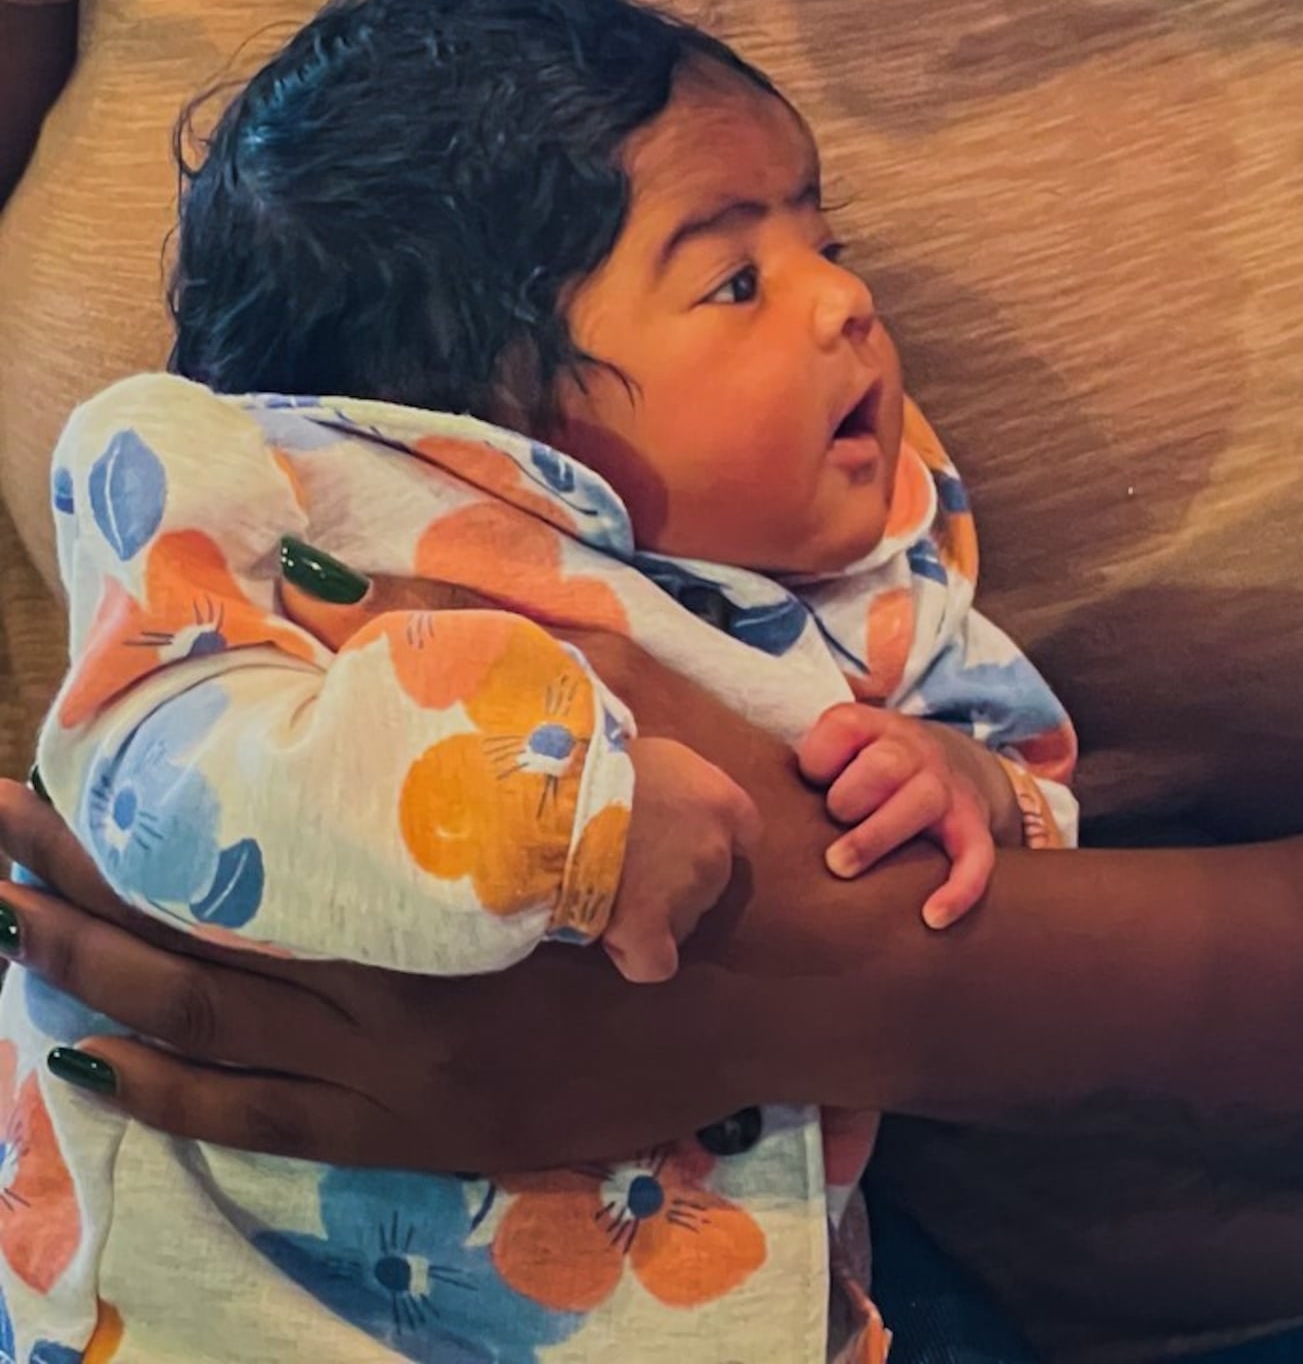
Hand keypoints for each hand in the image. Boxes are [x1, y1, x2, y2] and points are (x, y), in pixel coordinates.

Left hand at [0, 554, 943, 1173]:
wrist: (807, 973)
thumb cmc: (723, 828)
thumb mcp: (616, 713)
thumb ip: (483, 654)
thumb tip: (342, 586)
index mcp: (429, 885)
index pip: (231, 864)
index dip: (120, 837)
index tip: (39, 791)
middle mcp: (393, 994)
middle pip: (186, 957)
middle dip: (69, 904)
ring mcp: (404, 1081)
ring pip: (204, 1044)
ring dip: (93, 990)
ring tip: (14, 935)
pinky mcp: (429, 1133)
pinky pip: (263, 1123)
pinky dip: (170, 1094)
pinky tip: (102, 1064)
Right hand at [602, 738, 759, 983]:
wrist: (561, 804)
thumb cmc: (604, 766)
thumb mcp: (660, 756)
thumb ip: (682, 784)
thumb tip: (676, 793)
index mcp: (722, 803)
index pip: (744, 831)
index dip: (711, 837)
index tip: (682, 838)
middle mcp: (716, 852)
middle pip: (711, 877)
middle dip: (679, 876)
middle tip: (633, 862)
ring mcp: (687, 895)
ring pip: (683, 918)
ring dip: (657, 912)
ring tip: (612, 890)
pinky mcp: (647, 929)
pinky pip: (656, 962)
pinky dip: (640, 957)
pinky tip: (621, 942)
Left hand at [795, 707, 1017, 928]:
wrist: (950, 768)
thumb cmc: (866, 771)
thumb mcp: (840, 747)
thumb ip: (806, 757)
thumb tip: (763, 792)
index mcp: (873, 729)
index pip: (842, 728)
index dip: (818, 760)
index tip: (808, 784)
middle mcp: (913, 752)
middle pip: (886, 764)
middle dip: (849, 800)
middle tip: (821, 836)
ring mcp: (945, 789)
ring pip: (924, 801)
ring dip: (878, 836)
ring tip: (841, 868)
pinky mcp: (972, 826)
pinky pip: (976, 854)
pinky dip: (960, 886)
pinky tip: (932, 917)